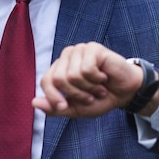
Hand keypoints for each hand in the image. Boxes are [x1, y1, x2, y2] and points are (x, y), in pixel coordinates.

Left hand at [32, 42, 146, 117]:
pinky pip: (87, 69)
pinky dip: (97, 79)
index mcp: (59, 69)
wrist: (125, 93)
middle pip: (59, 79)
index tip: (65, 107)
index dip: (53, 97)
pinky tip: (104, 77)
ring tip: (98, 87)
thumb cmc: (100, 99)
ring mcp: (79, 50)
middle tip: (90, 96)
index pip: (46, 81)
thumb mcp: (76, 109)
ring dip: (89, 88)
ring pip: (73, 75)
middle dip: (76, 94)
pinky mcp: (93, 48)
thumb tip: (33, 102)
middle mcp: (67, 56)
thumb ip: (55, 108)